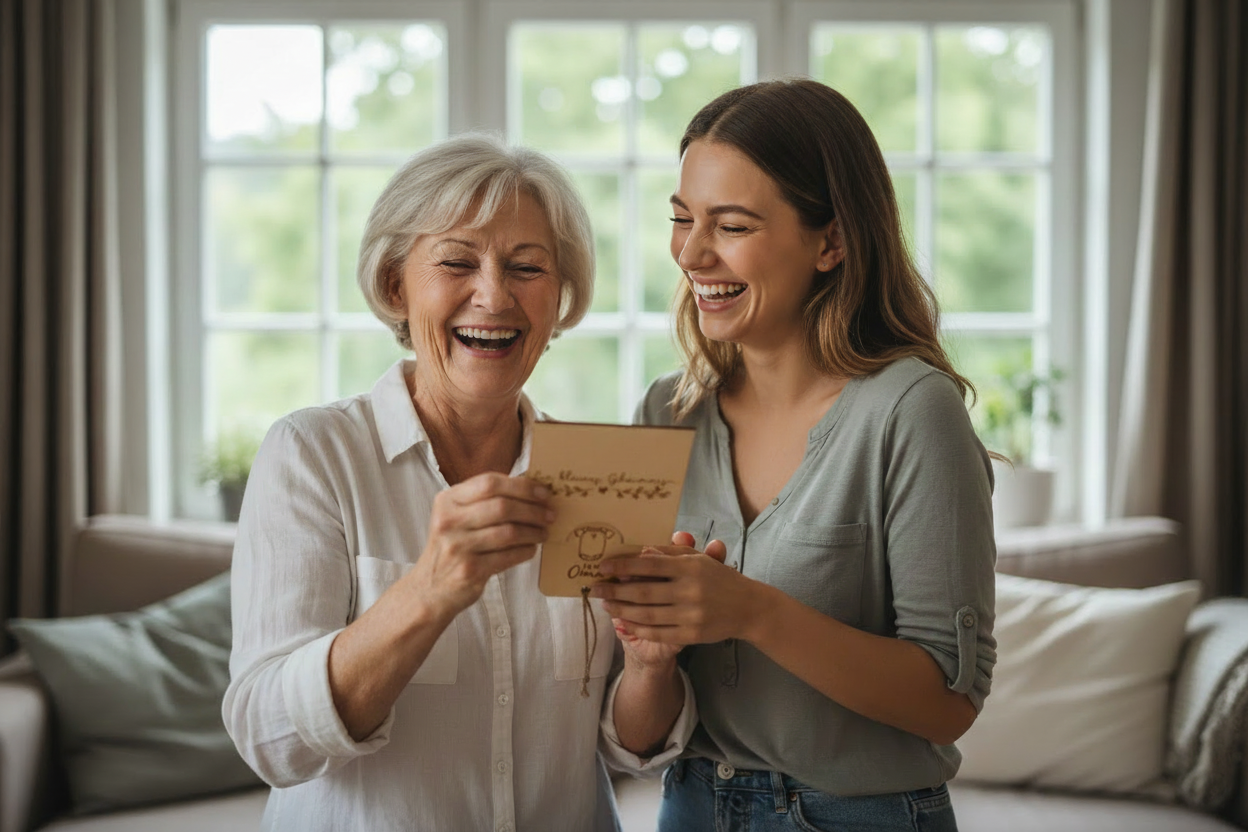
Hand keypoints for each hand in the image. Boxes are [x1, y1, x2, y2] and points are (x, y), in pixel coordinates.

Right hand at [406, 472, 552, 617]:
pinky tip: (531, 549)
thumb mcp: (457, 516)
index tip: (544, 493)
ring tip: (544, 533)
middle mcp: (448, 521)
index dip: (522, 486)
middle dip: (533, 510)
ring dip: (533, 532)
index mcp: (447, 500)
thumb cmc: (454, 546)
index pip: (489, 483)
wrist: (431, 588)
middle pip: (502, 507)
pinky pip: (508, 556)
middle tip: (550, 515)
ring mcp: (457, 546)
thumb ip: (485, 500)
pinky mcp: (469, 570)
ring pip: (508, 532)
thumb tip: (531, 487)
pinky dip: (525, 551)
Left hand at [592, 532, 748, 646]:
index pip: (648, 565)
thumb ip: (670, 554)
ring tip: (606, 605)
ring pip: (647, 614)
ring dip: (621, 610)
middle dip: (614, 591)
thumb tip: (641, 551)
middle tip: (595, 589)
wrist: (748, 608)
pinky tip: (623, 622)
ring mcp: (691, 615)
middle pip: (643, 592)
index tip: (602, 567)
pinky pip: (657, 633)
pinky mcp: (691, 634)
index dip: (622, 567)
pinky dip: (637, 628)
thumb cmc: (719, 578)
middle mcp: (689, 591)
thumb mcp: (698, 559)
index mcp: (690, 567)